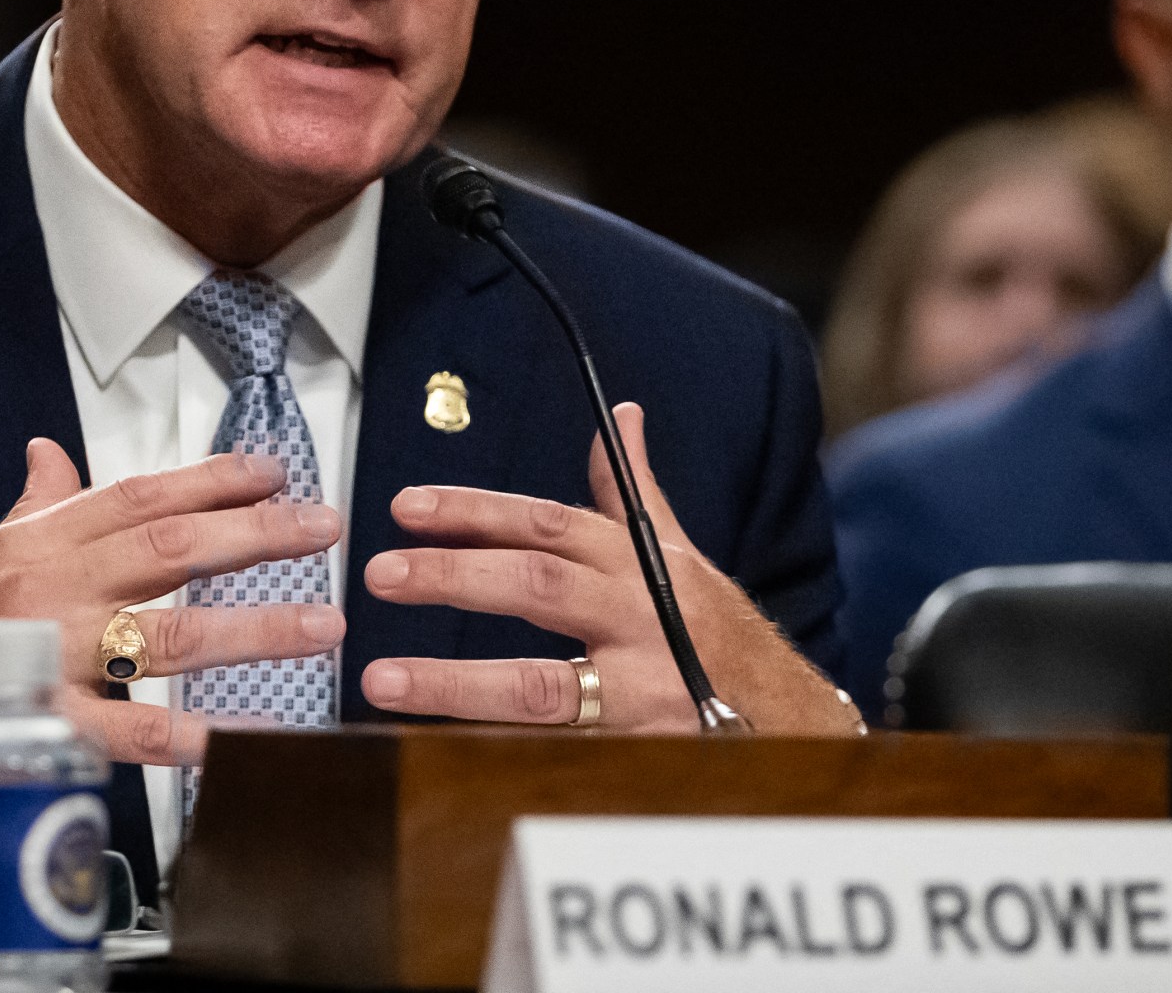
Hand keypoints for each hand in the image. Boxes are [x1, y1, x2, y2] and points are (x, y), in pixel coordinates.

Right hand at [0, 440, 346, 846]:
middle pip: (166, 547)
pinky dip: (187, 736)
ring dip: (253, 627)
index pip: (139, 495)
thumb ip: (34, 510)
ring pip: (165, 632)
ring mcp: (44, 656)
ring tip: (320, 626)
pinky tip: (241, 737)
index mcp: (37, 542)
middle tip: (322, 528)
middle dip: (255, 534)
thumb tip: (52, 452)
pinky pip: (126, 733)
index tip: (276, 472)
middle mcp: (46, 586)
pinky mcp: (37, 726)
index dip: (212, 478)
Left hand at [356, 403, 860, 735]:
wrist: (791, 720)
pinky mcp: (638, 752)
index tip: (406, 508)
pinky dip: (497, 753)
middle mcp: (639, 617)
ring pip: (539, 685)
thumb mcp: (680, 557)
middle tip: (380, 573)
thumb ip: (632, 493)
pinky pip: (557, 753)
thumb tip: (619, 418)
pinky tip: (434, 751)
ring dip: (454, 682)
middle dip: (455, 576)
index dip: (475, 510)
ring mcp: (641, 689)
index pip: (547, 525)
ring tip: (383, 678)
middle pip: (537, 587)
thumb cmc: (721, 634)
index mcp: (638, 563)